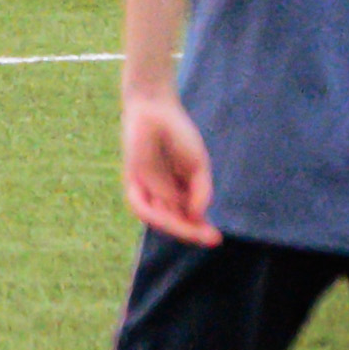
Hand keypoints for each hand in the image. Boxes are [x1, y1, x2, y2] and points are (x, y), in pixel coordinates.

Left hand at [122, 87, 218, 245]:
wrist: (156, 110)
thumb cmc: (179, 136)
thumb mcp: (197, 167)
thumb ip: (200, 192)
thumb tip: (196, 217)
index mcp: (178, 191)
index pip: (186, 218)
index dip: (199, 231)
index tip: (216, 238)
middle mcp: (161, 193)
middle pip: (174, 222)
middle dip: (191, 232)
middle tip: (212, 239)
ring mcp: (146, 188)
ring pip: (158, 217)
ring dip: (176, 226)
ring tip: (194, 230)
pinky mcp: (132, 180)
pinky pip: (140, 204)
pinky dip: (155, 212)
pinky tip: (173, 214)